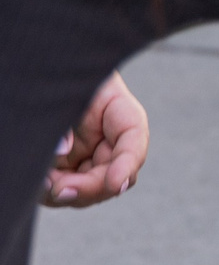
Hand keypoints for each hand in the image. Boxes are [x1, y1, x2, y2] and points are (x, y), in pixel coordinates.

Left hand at [47, 73, 147, 207]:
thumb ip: (63, 120)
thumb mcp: (59, 92)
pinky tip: (38, 182)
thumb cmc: (53, 73)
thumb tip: (61, 152)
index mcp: (120, 112)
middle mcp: (110, 139)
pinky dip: (53, 191)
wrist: (42, 73)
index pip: (134, 141)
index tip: (115, 184)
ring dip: (68, 192)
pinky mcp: (69, 166)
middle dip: (89, 187)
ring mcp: (90, 154)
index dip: (128, 165)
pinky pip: (67, 187)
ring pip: (91, 188)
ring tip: (43, 184)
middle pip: (114, 174)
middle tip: (60, 189)